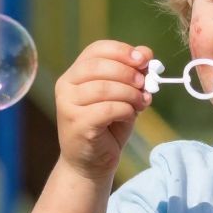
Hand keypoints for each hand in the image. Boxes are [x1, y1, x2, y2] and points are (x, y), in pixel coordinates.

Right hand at [53, 40, 153, 180]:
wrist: (91, 163)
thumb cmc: (107, 128)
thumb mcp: (123, 96)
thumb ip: (133, 74)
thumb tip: (146, 52)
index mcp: (75, 74)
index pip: (96, 49)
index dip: (122, 51)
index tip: (143, 59)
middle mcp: (66, 86)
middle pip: (99, 66)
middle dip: (128, 72)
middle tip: (145, 84)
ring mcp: (68, 105)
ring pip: (103, 88)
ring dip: (129, 93)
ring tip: (141, 103)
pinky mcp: (77, 123)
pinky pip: (107, 109)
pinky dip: (125, 110)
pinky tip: (130, 116)